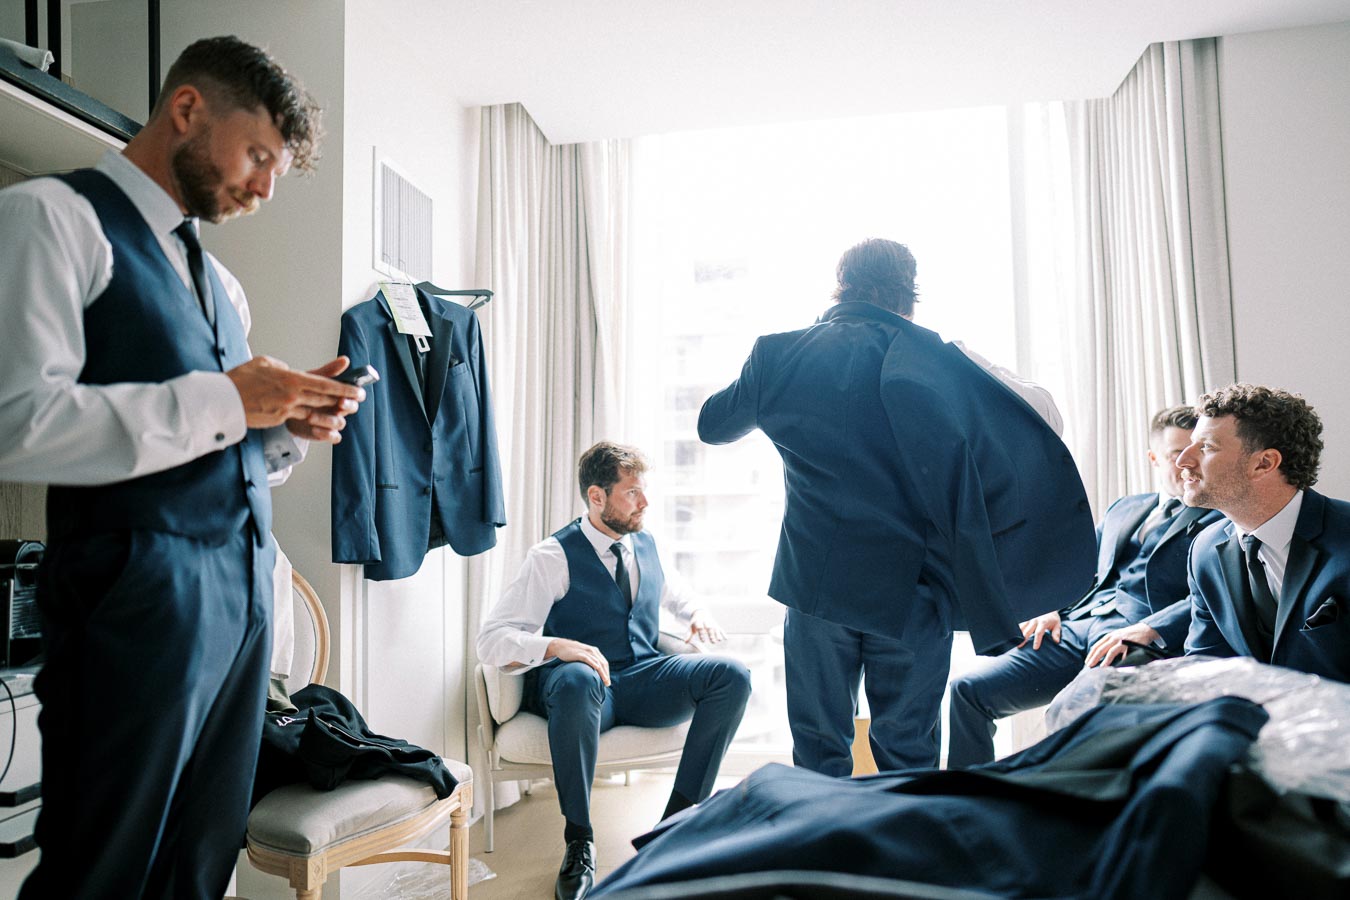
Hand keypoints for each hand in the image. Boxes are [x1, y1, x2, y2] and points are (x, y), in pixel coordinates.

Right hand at [227, 356, 364, 442]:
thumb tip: (290, 372)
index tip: (356, 389)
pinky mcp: (279, 419)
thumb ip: (283, 368)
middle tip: (357, 401)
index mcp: (291, 378)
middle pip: (324, 399)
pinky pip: (300, 421)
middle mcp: (293, 394)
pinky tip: (322, 426)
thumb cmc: (241, 378)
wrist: (223, 398)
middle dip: (343, 400)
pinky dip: (313, 424)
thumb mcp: (265, 363)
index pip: (324, 383)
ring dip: (331, 417)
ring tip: (343, 419)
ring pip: (315, 413)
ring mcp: (287, 409)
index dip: (343, 387)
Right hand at [546, 638, 610, 685]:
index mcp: (595, 651)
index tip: (607, 681)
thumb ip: (589, 661)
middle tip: (607, 684)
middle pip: (603, 663)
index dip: (607, 672)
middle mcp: (593, 651)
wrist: (561, 646)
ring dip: (602, 672)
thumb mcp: (583, 656)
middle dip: (606, 674)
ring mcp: (586, 652)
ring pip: (597, 662)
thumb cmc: (573, 653)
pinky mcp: (580, 654)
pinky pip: (588, 659)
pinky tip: (597, 668)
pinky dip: (593, 663)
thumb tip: (593, 672)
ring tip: (604, 680)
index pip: (604, 663)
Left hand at [686, 609, 726, 644]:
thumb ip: (689, 635)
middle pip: (709, 628)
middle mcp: (706, 622)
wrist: (700, 612)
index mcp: (699, 622)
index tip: (703, 641)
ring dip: (718, 634)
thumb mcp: (691, 627)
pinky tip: (726, 638)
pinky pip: (720, 629)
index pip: (700, 628)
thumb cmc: (695, 622)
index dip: (702, 635)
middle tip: (713, 642)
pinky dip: (723, 633)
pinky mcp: (716, 624)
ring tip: (720, 640)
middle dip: (711, 634)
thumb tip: (685, 642)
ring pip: (715, 628)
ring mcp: (712, 623)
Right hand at [1017, 612, 1061, 649]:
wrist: (1047, 607)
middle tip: (1020, 646)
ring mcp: (1029, 618)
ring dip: (1018, 634)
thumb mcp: (1057, 624)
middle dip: (1023, 639)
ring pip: (1022, 627)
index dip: (1037, 640)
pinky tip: (1014, 635)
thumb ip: (1056, 633)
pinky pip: (1020, 624)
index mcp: (1043, 622)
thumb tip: (1056, 641)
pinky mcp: (1026, 618)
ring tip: (1015, 641)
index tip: (1035, 648)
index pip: (1039, 632)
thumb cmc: (1052, 618)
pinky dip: (1017, 630)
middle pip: (1028, 630)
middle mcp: (1034, 620)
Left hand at [1085, 623, 1162, 667]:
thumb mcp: (1116, 636)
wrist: (1144, 630)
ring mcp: (1122, 641)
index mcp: (1109, 636)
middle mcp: (1114, 638)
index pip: (1097, 646)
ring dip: (1105, 660)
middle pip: (1101, 649)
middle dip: (1094, 658)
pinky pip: (1124, 654)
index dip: (1091, 654)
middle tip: (1089, 666)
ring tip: (1101, 667)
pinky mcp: (1130, 645)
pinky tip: (1118, 666)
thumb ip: (1109, 643)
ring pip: (1111, 651)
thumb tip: (1099, 654)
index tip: (1087, 661)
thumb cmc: (1128, 635)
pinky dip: (1121, 660)